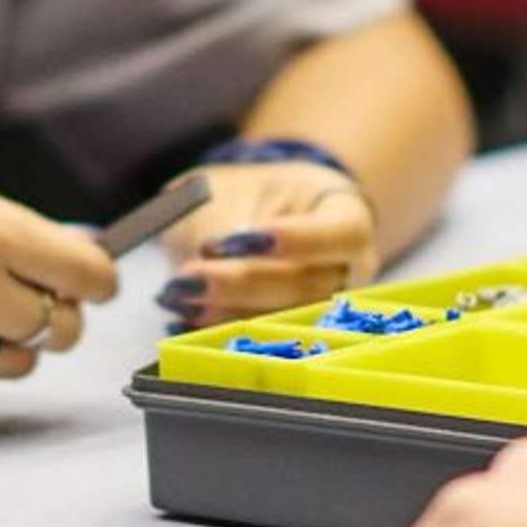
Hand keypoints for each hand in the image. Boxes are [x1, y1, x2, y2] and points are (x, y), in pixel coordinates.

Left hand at [150, 158, 377, 326]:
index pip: (341, 235)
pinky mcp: (287, 335)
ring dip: (225, 313)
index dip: (298, 240)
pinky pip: (257, 340)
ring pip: (281, 322)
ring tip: (179, 297)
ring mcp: (322, 311)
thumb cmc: (252, 192)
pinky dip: (216, 329)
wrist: (258, 215)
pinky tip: (183, 318)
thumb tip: (210, 252)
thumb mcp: (232, 187)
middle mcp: (346, 273)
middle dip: (243, 284)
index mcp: (348, 219)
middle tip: (191, 278)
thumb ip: (223, 216)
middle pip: (306, 287)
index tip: (242, 238)